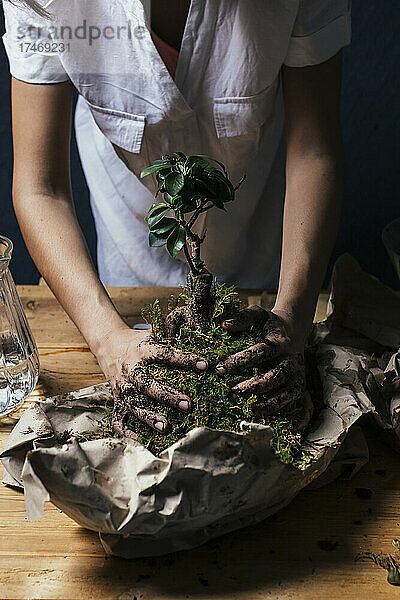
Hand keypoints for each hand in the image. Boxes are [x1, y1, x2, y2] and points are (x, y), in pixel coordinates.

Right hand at [95, 325, 207, 439]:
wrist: (107, 344)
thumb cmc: (138, 341)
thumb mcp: (153, 334)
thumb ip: (173, 336)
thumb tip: (201, 335)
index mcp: (142, 350)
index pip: (164, 354)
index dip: (184, 359)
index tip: (203, 365)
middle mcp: (131, 369)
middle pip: (146, 384)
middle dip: (166, 396)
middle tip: (187, 404)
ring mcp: (122, 386)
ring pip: (133, 404)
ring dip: (148, 416)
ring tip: (165, 427)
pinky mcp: (116, 399)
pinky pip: (118, 417)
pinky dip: (126, 430)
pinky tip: (140, 439)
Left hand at [216, 306, 308, 417]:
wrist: (293, 330)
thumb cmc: (269, 324)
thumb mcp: (257, 314)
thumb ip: (242, 318)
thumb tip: (224, 325)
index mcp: (279, 341)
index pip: (261, 352)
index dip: (240, 360)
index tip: (220, 368)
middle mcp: (291, 358)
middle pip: (276, 374)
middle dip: (254, 385)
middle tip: (232, 391)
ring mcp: (297, 372)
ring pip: (287, 390)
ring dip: (269, 401)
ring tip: (249, 407)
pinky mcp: (299, 383)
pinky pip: (293, 399)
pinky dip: (280, 408)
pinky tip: (262, 412)